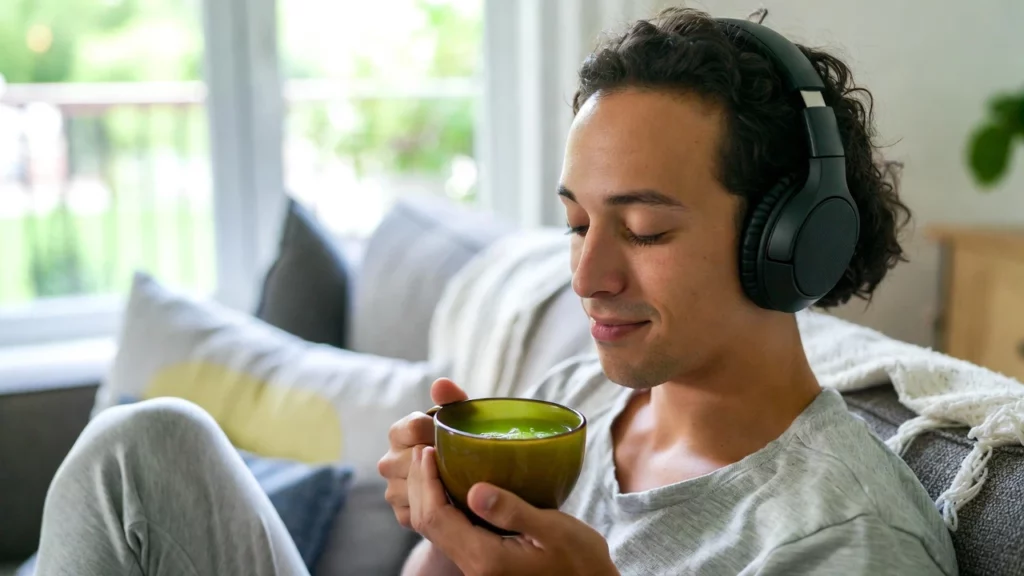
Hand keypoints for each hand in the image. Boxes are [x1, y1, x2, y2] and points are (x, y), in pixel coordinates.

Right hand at [378, 378, 468, 527]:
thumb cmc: (460, 444)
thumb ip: (451, 399)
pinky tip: (454, 500)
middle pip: (412, 460)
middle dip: (440, 459)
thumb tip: (441, 384)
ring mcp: (392, 490)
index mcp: (398, 433)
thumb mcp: (460, 419)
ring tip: (463, 480)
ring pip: (415, 487)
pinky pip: (420, 512)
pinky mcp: (402, 514)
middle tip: (464, 461)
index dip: (437, 432)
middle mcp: (388, 462)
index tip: (455, 436)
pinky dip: (438, 506)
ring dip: (439, 484)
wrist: (464, 483)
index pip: (412, 428)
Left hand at [408, 445, 618, 575]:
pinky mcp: (483, 564)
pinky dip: (442, 506)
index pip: (436, 518)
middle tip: (424, 449)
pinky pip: (450, 534)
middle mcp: (474, 567)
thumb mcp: (554, 529)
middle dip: (420, 485)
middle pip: (427, 524)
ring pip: (435, 530)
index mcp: (486, 558)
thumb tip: (474, 489)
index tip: (428, 450)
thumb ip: (513, 511)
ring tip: (432, 462)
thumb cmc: (579, 561)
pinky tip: (451, 485)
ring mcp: (476, 568)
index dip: (426, 482)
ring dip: (427, 495)